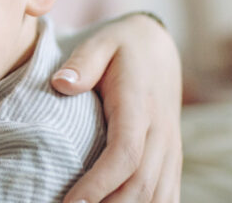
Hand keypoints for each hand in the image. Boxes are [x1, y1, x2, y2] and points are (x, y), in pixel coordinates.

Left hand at [52, 13, 181, 202]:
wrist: (160, 48)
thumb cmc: (121, 46)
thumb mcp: (100, 43)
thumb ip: (81, 63)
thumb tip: (60, 84)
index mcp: (141, 106)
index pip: (125, 154)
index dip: (100, 183)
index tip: (70, 201)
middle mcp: (161, 133)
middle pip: (141, 184)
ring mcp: (170, 149)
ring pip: (157, 195)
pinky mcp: (171, 159)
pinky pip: (167, 194)